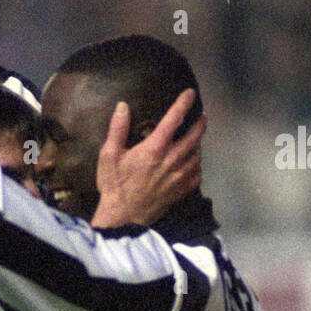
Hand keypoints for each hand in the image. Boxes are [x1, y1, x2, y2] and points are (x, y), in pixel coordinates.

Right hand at [91, 90, 204, 228]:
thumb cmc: (114, 185)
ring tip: (197, 138)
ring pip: (197, 154)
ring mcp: (179, 177)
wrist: (123, 217)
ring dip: (199, 144)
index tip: (190, 93)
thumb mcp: (108, 155)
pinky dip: (197, 165)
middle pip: (194, 136)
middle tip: (202, 116)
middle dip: (200, 123)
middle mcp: (171, 160)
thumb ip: (117, 129)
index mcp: (154, 148)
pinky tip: (193, 162)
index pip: (174, 119)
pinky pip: (197, 174)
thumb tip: (123, 106)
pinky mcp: (181, 191)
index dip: (183, 103)